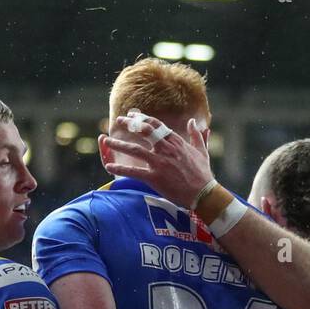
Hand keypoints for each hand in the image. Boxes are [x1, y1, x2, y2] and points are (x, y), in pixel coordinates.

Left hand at [99, 112, 214, 209]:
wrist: (203, 193)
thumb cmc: (203, 174)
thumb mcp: (202, 151)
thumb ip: (196, 135)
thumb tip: (192, 122)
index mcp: (176, 142)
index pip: (156, 125)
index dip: (142, 118)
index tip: (132, 115)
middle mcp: (166, 149)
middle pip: (144, 132)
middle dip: (129, 124)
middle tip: (118, 120)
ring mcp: (160, 163)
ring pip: (135, 150)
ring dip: (119, 145)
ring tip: (106, 141)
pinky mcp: (155, 177)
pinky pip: (134, 172)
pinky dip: (121, 169)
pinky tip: (109, 167)